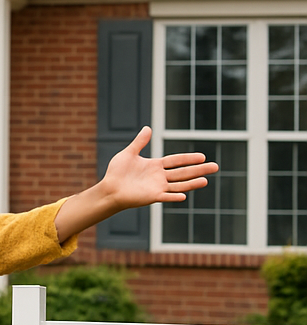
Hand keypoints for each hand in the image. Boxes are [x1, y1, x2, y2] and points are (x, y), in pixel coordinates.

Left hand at [54, 126, 218, 240]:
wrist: (109, 188)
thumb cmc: (117, 172)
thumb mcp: (128, 154)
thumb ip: (139, 142)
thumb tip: (148, 128)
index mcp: (155, 166)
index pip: (176, 160)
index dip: (188, 158)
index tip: (202, 156)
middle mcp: (159, 177)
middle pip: (183, 172)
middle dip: (199, 169)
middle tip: (215, 167)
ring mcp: (157, 187)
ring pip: (179, 185)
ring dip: (192, 183)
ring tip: (206, 180)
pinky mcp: (151, 197)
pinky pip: (165, 196)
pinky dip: (173, 196)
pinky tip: (183, 195)